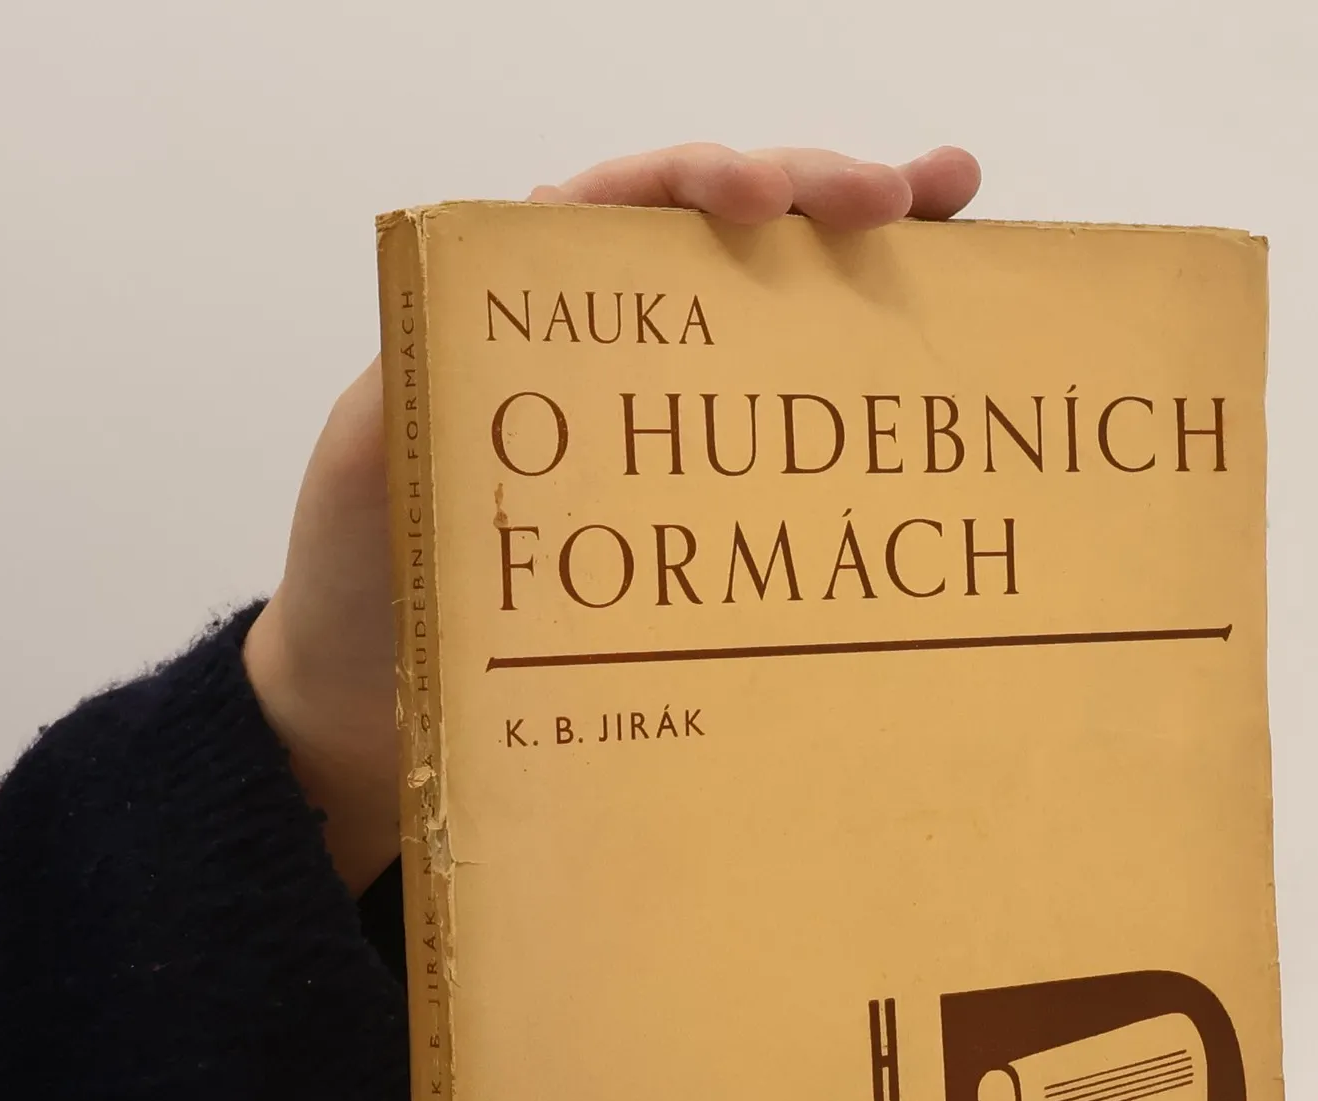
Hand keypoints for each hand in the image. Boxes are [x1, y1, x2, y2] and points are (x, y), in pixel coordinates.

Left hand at [244, 143, 980, 893]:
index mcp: (520, 308)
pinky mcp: (683, 503)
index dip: (704, 180)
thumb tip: (486, 308)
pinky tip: (918, 358)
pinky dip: (847, 386)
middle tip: (912, 195)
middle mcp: (603, 346)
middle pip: (724, 238)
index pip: (626, 204)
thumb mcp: (366, 464)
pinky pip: (772, 427)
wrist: (369, 703)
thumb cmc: (361, 582)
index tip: (769, 199)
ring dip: (863, 260)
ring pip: (770, 313)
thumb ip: (417, 380)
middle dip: (820, 195)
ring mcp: (655, 422)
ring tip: (956, 217)